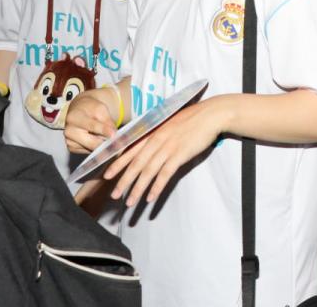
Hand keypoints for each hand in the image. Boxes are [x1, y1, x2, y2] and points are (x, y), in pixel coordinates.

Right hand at [64, 89, 117, 154]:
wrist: (79, 110)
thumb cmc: (90, 108)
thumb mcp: (100, 109)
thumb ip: (107, 121)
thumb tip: (114, 135)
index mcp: (74, 117)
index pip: (91, 125)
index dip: (104, 130)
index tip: (114, 135)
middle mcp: (69, 131)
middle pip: (91, 142)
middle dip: (105, 144)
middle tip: (119, 144)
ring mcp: (69, 141)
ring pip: (91, 149)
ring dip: (102, 147)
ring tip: (110, 140)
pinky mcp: (72, 148)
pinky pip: (88, 151)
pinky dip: (96, 148)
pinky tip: (100, 141)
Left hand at [104, 98, 224, 206]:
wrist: (210, 114)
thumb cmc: (192, 118)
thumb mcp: (170, 123)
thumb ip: (158, 134)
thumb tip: (150, 147)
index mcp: (153, 132)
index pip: (130, 150)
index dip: (117, 164)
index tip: (106, 175)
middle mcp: (156, 140)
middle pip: (135, 164)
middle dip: (124, 181)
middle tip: (114, 196)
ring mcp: (167, 147)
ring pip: (147, 172)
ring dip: (137, 189)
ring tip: (129, 202)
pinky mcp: (179, 154)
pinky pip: (164, 174)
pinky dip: (156, 187)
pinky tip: (151, 198)